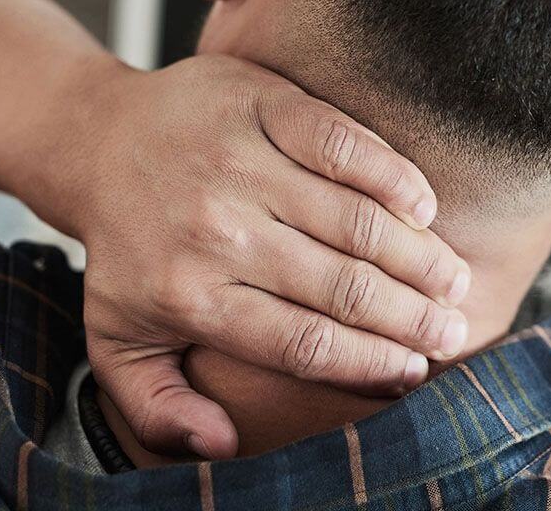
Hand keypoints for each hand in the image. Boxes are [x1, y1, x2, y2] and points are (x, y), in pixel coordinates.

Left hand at [22, 54, 471, 459]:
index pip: (302, 342)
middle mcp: (217, 230)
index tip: (413, 372)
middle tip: (450, 330)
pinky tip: (425, 206)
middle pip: (342, 286)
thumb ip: (158, 407)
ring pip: (355, 219)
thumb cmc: (125, 251)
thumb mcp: (118, 341)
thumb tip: (219, 445)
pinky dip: (393, 175)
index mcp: (189, 295)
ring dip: (417, 256)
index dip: (370, 363)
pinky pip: (344, 144)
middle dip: (411, 317)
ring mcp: (241, 162)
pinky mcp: (261, 104)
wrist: (98, 141)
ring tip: (452, 281)